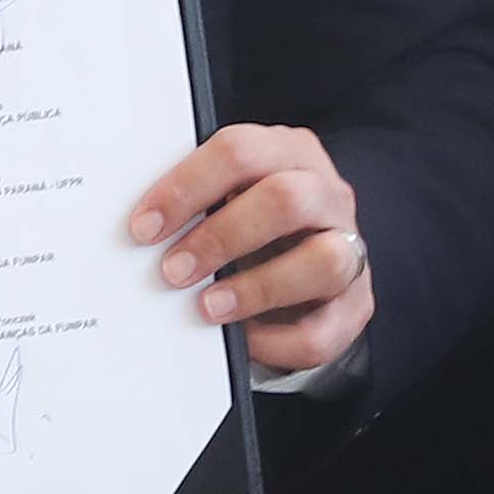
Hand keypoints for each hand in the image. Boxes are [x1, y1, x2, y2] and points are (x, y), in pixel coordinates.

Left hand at [128, 124, 370, 373]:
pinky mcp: (356, 305)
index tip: (144, 227)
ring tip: (207, 307)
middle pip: (285, 199)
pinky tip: (241, 342)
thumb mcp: (224, 197)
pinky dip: (277, 341)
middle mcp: (327, 194)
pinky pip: (323, 329)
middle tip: (172, 270)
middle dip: (221, 236)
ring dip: (258, 287)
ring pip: (324, 262)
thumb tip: (137, 232)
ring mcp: (351, 248)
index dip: (188, 188)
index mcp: (286, 152)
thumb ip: (193, 201)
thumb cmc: (245, 221)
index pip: (240, 152)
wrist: (301, 269)